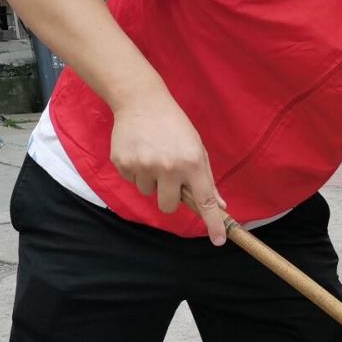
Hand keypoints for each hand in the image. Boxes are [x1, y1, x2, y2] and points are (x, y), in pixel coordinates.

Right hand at [110, 92, 227, 243]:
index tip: (218, 240)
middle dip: (169, 197)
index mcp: (192, 163)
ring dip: (151, 180)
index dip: (212, 223)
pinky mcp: (123, 163)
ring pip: (148, 193)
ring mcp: (143, 166)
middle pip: (168, 206)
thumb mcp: (197, 149)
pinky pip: (131, 181)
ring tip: (153, 156)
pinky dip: (136, 171)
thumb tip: (219, 205)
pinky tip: (140, 151)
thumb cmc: (175, 126)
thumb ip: (206, 179)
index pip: (205, 201)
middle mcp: (168, 167)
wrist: (142, 101)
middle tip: (168, 176)